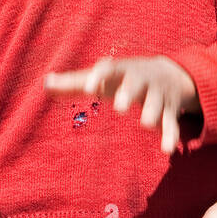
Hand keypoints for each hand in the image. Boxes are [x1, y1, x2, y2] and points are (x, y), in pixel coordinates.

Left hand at [44, 56, 199, 154]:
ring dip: (152, 112)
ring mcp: (157, 94)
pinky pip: (171, 123)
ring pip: (156, 103)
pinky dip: (170, 135)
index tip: (88, 88)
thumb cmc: (124, 78)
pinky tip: (167, 149)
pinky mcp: (169, 111)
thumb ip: (75, 82)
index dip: (98, 76)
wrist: (171, 72)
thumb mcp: (103, 77)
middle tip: (120, 107)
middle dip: (129, 93)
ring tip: (146, 124)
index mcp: (121, 70)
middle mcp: (140, 80)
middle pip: (135, 84)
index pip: (109, 69)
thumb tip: (45, 84)